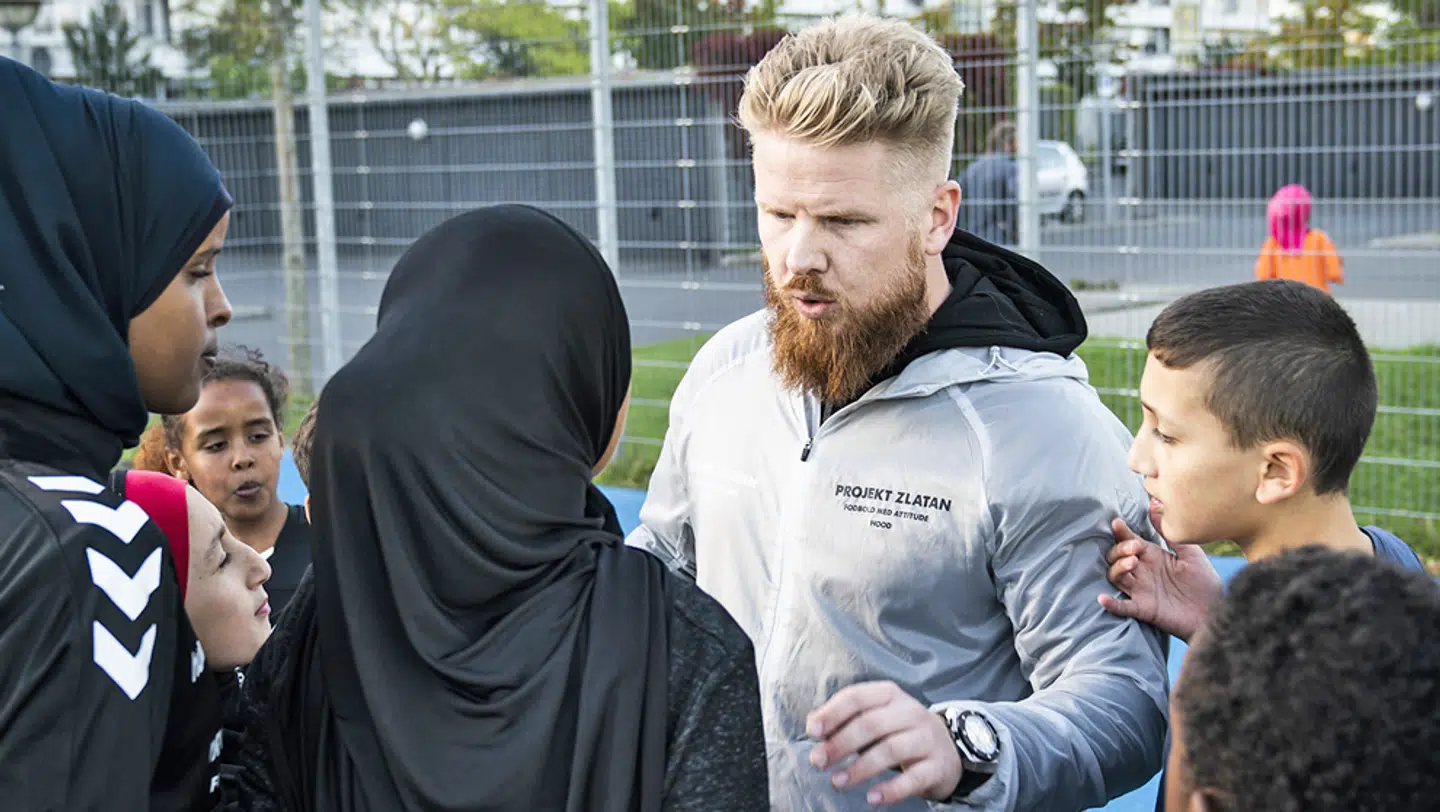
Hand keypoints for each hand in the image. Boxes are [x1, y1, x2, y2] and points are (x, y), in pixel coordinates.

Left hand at [806, 681, 962, 805]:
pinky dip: (892, 789)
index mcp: (889, 695)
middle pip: (870, 724)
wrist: (947, 748)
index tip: (813, 732)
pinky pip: (913, 778)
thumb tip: (814, 727)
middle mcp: (910, 712)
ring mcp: (926, 738)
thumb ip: (845, 718)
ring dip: (860, 768)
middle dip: (840, 744)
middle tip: (818, 761)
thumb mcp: (875, 715)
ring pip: (890, 750)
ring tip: (837, 782)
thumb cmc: (899, 730)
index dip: (832, 713)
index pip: (857, 697)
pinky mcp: (937, 766)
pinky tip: (872, 798)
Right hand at [1096, 517, 1221, 642]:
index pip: (1129, 541)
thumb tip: (1154, 505)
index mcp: (1152, 556)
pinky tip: (1103, 598)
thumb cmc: (1204, 582)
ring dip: (1118, 568)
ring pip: (1116, 577)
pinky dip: (1111, 603)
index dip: (1121, 532)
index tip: (1118, 523)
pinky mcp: (1144, 609)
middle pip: (1116, 557)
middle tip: (1135, 548)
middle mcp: (1142, 572)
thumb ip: (1170, 533)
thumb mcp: (1191, 552)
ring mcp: (1141, 590)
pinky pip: (1122, 607)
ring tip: (1132, 563)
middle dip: (1120, 550)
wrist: (1216, 611)